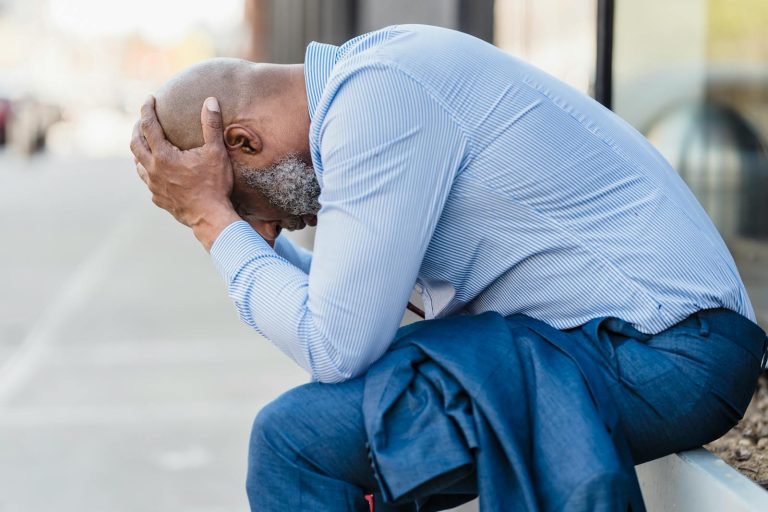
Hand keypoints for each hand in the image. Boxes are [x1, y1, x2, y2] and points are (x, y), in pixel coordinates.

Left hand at [130, 96, 239, 250]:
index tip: (149, 99)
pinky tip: (156, 172)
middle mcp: (153, 169)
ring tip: (145, 145)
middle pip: (136, 144)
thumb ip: (211, 125)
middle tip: (144, 120)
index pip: (149, 126)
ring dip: (139, 151)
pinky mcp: (158, 199)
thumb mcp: (216, 152)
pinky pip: (147, 182)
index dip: (147, 110)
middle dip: (138, 128)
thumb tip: (211, 101)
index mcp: (163, 156)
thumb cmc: (214, 185)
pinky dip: (148, 171)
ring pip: (137, 164)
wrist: (210, 218)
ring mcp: (153, 186)